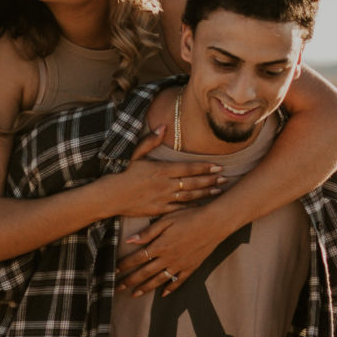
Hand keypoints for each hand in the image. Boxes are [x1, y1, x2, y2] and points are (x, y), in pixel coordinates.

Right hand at [105, 127, 223, 218]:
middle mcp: (165, 184)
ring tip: (218, 190)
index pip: (188, 168)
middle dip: (210, 180)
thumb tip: (162, 126)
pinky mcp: (160, 210)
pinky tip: (202, 204)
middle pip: (193, 182)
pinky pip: (179, 208)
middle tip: (224, 178)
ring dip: (205, 192)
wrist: (112, 196)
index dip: (205, 167)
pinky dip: (192, 206)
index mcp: (161, 169)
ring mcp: (163, 198)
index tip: (218, 166)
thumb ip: (150, 140)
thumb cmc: (124, 174)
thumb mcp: (135, 154)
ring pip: (190, 195)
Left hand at [116, 200, 235, 296]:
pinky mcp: (191, 267)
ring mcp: (180, 264)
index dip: (124, 265)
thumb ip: (148, 232)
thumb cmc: (190, 216)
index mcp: (160, 245)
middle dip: (129, 281)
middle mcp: (168, 258)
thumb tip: (130, 240)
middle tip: (117, 287)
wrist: (215, 223)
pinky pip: (179, 281)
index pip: (137, 258)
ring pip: (159, 280)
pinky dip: (170, 289)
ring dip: (145, 288)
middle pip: (144, 273)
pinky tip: (163, 295)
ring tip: (134, 294)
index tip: (113, 270)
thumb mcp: (166, 219)